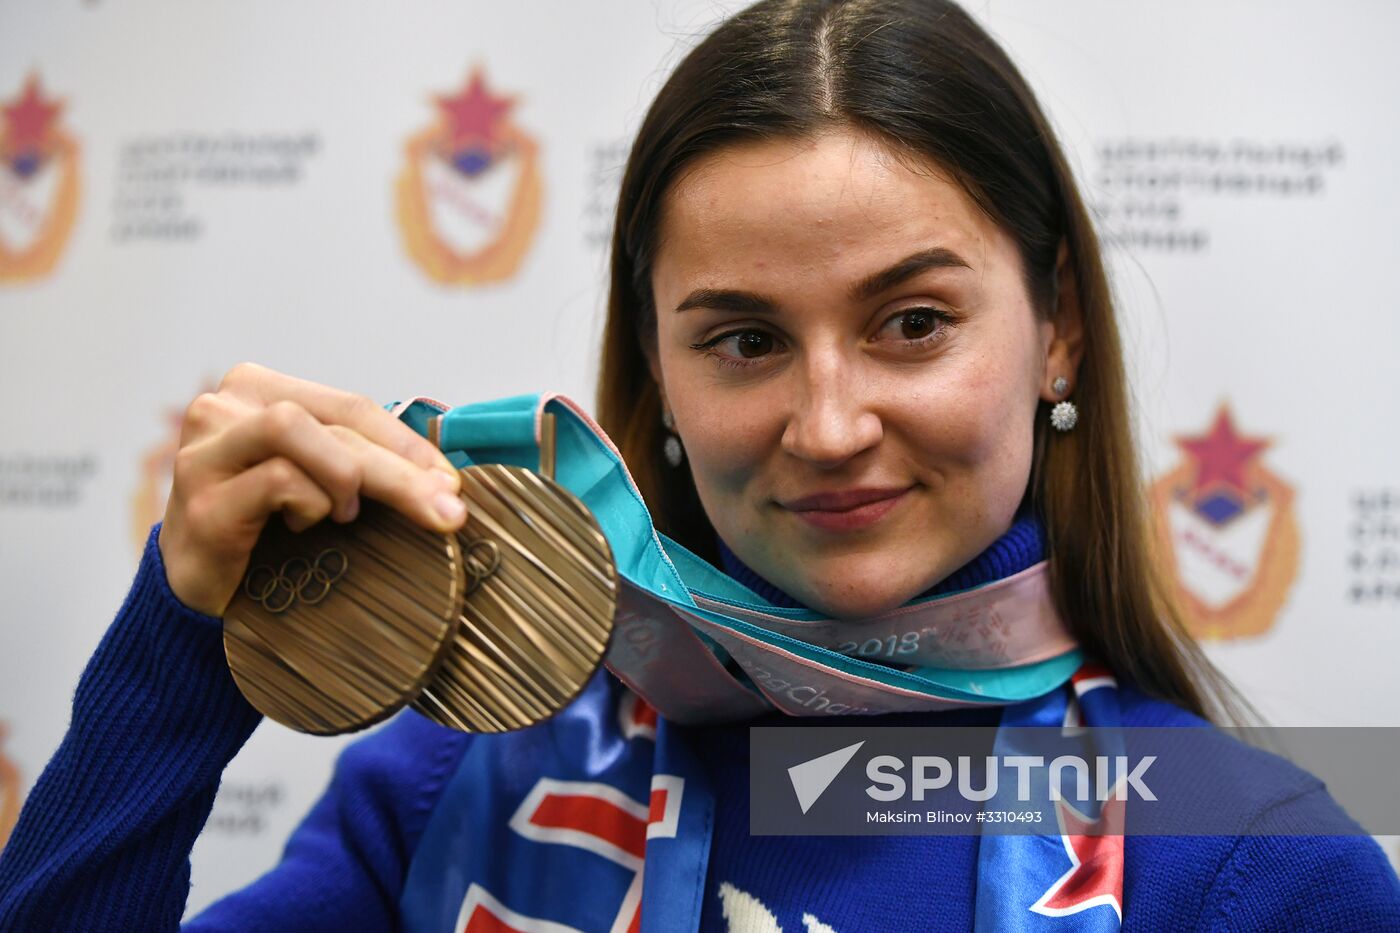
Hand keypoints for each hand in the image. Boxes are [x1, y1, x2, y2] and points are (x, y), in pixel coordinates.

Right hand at [157, 362, 466, 616]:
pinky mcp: (201, 499)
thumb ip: (360, 457)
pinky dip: (309, 504)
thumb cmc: (266, 527)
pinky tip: (302, 527)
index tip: (450, 483)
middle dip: (401, 468)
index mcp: (256, 390)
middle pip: (334, 423)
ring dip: (347, 476)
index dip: (407, 442)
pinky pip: (278, 480)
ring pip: (299, 430)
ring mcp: (205, 450)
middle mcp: (223, 407)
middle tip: (446, 510)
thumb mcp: (317, 478)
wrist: (200, 590)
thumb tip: (445, 474)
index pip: (349, 405)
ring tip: (347, 515)